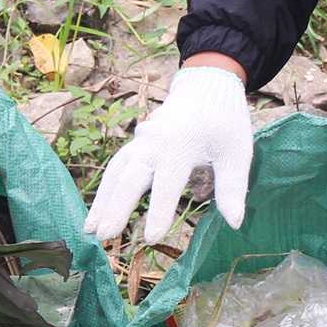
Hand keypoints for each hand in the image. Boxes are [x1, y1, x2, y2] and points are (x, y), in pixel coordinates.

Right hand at [84, 67, 252, 242]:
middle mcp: (154, 143)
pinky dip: (105, 189)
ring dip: (102, 200)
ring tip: (89, 230)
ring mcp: (141, 141)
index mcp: (181, 145)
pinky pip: (115, 166)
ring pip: (115, 172)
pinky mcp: (135, 143)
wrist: (206, 87)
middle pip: (130, 177)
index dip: (158, 211)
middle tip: (103, 237)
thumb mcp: (237, 153)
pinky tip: (97, 212)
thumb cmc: (225, 123)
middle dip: (116, 208)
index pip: (166, 183)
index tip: (151, 239)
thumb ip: (232, 187)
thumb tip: (234, 223)